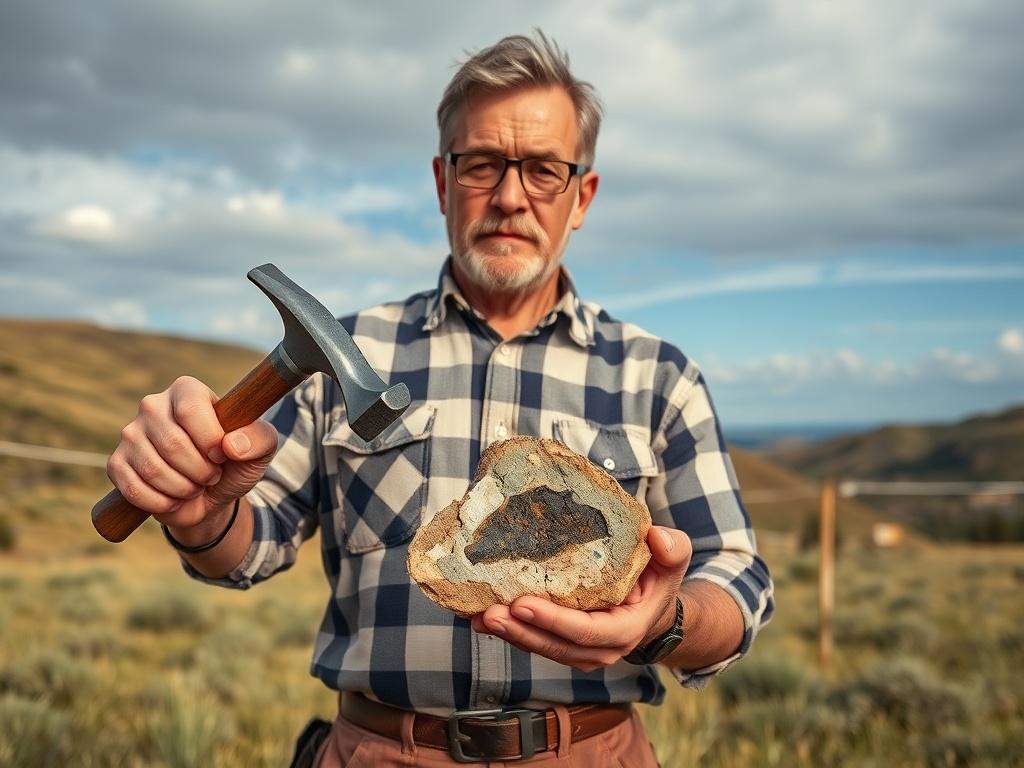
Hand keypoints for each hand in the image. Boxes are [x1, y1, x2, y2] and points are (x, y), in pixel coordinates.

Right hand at [106, 375, 277, 529]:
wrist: (210, 495)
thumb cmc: (234, 462)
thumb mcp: (260, 449)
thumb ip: (260, 439)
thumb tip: (232, 444)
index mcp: (187, 390)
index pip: (190, 409)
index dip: (210, 439)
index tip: (223, 455)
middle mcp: (153, 405)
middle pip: (172, 443)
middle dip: (201, 470)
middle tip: (211, 474)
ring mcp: (130, 434)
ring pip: (154, 469)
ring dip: (184, 488)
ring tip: (195, 484)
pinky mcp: (116, 463)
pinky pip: (134, 489)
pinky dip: (162, 502)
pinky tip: (175, 498)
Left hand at [470, 525, 692, 671]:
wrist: (652, 602)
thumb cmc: (659, 575)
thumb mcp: (673, 558)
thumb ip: (673, 548)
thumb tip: (657, 539)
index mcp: (625, 630)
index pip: (586, 632)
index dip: (554, 621)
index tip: (523, 603)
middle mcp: (600, 649)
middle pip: (554, 646)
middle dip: (520, 632)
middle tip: (488, 613)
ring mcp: (578, 650)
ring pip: (539, 646)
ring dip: (507, 634)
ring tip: (477, 617)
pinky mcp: (560, 642)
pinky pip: (532, 639)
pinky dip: (507, 630)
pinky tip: (478, 616)